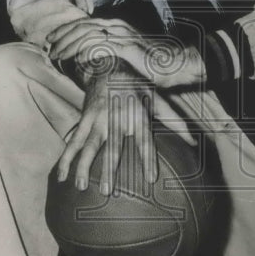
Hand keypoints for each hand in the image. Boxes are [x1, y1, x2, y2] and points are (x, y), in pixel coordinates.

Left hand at [47, 17, 205, 89]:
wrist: (177, 63)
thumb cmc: (153, 64)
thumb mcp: (127, 57)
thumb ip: (110, 55)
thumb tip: (92, 61)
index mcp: (116, 27)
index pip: (85, 24)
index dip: (66, 31)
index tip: (52, 40)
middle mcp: (117, 27)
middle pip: (82, 26)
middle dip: (62, 35)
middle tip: (49, 45)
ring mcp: (122, 35)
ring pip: (87, 34)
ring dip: (69, 44)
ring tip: (57, 54)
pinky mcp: (127, 47)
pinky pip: (101, 46)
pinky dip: (86, 51)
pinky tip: (76, 59)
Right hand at [56, 60, 195, 194]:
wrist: (107, 64)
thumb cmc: (135, 85)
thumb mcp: (156, 99)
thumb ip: (174, 121)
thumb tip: (193, 142)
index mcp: (136, 114)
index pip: (144, 141)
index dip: (147, 159)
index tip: (150, 178)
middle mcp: (115, 118)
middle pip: (111, 147)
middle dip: (108, 170)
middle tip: (107, 191)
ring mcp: (97, 119)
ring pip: (87, 145)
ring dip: (81, 166)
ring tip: (79, 185)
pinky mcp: (84, 119)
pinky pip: (73, 140)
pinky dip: (66, 157)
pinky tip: (61, 175)